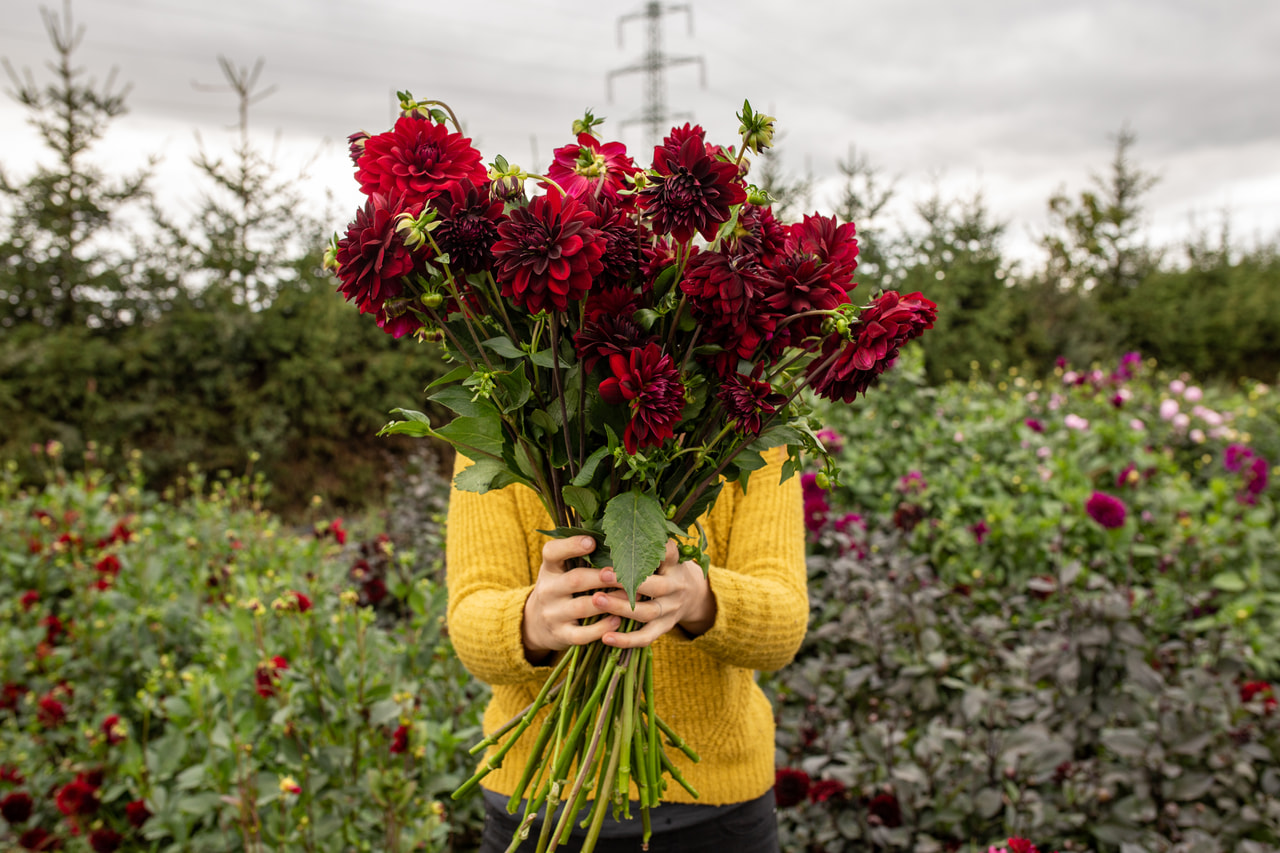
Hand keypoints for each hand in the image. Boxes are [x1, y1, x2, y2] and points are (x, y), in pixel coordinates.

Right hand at [522, 536, 622, 663]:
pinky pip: (582, 634)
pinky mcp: (560, 635)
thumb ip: (579, 556)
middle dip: (601, 577)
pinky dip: (601, 628)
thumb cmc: (560, 589)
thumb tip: (616, 536)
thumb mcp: (560, 570)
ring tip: (630, 596)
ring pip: (581, 607)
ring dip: (608, 602)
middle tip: (623, 573)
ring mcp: (553, 614)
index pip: (552, 552)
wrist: (535, 624)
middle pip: (575, 580)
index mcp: (550, 568)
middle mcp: (548, 590)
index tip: (591, 541)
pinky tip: (617, 621)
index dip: (571, 546)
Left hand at [591, 541, 716, 648]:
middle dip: (627, 581)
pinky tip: (605, 637)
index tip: (639, 542)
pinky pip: (646, 638)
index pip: (671, 554)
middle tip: (602, 574)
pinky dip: (626, 640)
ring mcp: (670, 610)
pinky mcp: (664, 629)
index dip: (659, 549)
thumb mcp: (665, 554)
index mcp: (675, 565)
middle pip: (655, 586)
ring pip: (646, 612)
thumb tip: (618, 518)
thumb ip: (648, 542)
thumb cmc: (667, 569)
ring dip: (620, 607)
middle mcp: (675, 587)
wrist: (693, 596)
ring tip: (596, 600)